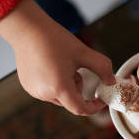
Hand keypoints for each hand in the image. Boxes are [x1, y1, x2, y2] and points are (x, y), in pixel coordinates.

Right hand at [0, 0, 115, 114]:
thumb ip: (102, 68)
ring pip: (59, 96)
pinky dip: (55, 83)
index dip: (94, 107)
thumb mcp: (84, 53)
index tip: (101, 100)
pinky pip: (48, 90)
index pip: (80, 109)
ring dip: (67, 85)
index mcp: (59, 88)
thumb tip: (111, 81)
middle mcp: (44, 93)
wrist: (27, 29)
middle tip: (76, 68)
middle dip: (78, 87)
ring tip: (61, 64)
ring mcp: (33, 91)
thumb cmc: (54, 39)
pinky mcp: (28, 86)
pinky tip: (51, 65)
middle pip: (70, 101)